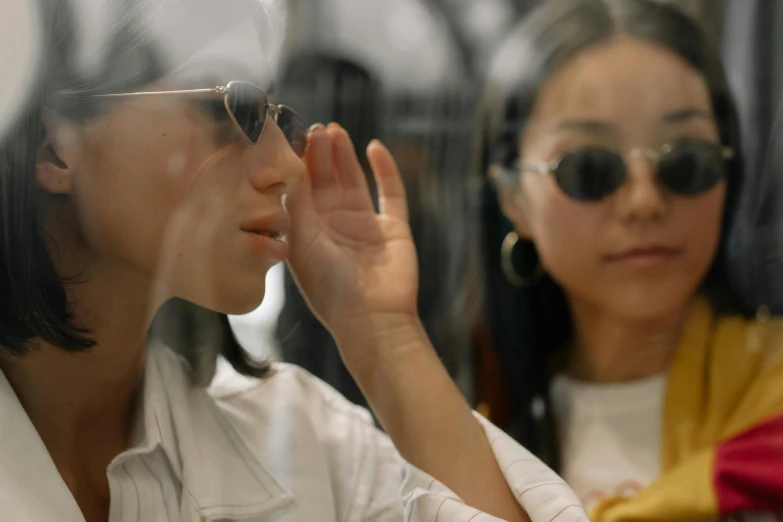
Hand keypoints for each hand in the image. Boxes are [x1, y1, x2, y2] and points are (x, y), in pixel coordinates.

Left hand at [285, 124, 418, 350]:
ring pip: (354, 181)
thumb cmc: (329, 287)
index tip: (292, 136)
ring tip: (336, 131)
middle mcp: (334, 227)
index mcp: (307, 233)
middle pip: (326, 181)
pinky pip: (390, 193)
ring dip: (344, 157)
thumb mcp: (303, 243)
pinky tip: (375, 148)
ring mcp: (365, 226)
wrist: (372, 318)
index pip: (300, 190)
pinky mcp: (393, 228)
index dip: (297, 164)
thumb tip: (289, 164)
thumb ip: (297, 204)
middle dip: (320, 154)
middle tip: (315, 128)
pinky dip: (385, 170)